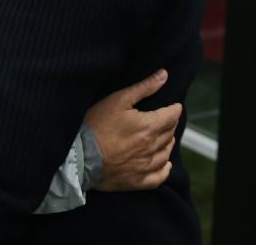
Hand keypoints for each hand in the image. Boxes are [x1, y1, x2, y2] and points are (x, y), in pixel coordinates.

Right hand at [85, 69, 180, 190]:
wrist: (81, 157)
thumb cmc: (97, 124)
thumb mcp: (118, 100)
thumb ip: (143, 87)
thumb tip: (164, 75)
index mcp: (150, 126)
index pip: (172, 116)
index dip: (175, 109)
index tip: (175, 106)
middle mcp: (152, 148)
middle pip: (169, 134)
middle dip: (170, 124)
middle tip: (166, 119)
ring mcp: (146, 166)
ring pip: (166, 153)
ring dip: (167, 143)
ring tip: (164, 137)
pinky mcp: (137, 181)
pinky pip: (159, 177)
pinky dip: (164, 169)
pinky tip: (164, 163)